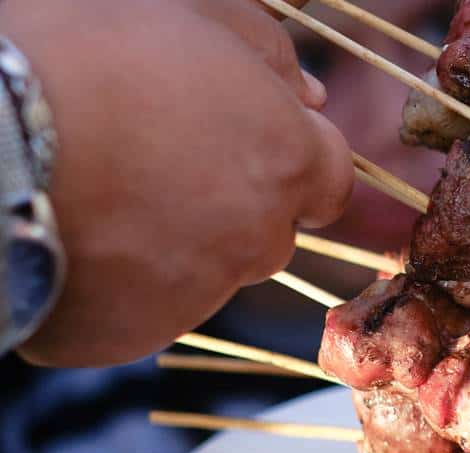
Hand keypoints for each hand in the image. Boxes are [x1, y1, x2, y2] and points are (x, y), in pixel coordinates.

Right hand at [3, 0, 352, 366]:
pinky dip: (113, 283)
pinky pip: (135, 310)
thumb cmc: (81, 52)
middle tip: (152, 159)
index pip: (329, 179)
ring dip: (171, 242)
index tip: (243, 142)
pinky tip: (67, 233)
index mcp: (286, 158)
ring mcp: (197, 294)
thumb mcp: (186, 12)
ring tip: (96, 191)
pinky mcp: (131, 332)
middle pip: (267, 230)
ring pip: (204, 273)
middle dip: (230, 203)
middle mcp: (258, 237)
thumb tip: (310, 94)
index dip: (289, 159)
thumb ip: (264, 51)